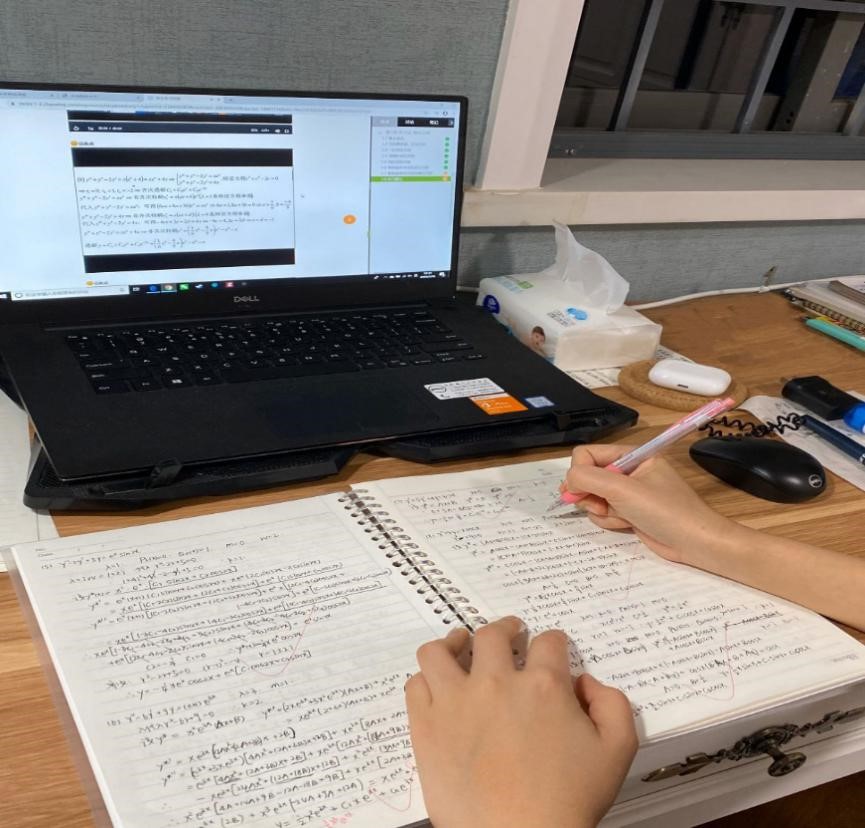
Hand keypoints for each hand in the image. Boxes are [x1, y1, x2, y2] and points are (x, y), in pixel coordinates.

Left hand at [405, 616, 636, 827]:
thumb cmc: (566, 803)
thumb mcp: (617, 752)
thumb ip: (612, 704)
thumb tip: (586, 682)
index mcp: (543, 686)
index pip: (548, 642)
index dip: (553, 642)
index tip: (551, 647)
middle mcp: (496, 683)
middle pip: (493, 635)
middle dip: (505, 629)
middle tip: (510, 633)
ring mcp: (455, 702)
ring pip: (440, 650)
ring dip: (452, 643)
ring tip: (459, 645)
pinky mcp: (426, 726)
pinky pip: (416, 685)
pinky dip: (425, 679)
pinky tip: (436, 685)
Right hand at [564, 443, 734, 563]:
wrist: (695, 542)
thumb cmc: (664, 510)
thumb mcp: (623, 490)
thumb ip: (588, 478)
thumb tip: (567, 483)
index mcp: (630, 455)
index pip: (587, 454)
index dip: (579, 473)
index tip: (579, 492)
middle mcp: (627, 470)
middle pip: (587, 477)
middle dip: (590, 495)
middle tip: (601, 506)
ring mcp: (628, 493)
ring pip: (593, 497)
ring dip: (600, 510)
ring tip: (621, 517)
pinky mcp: (629, 512)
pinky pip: (604, 512)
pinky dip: (610, 520)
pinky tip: (627, 525)